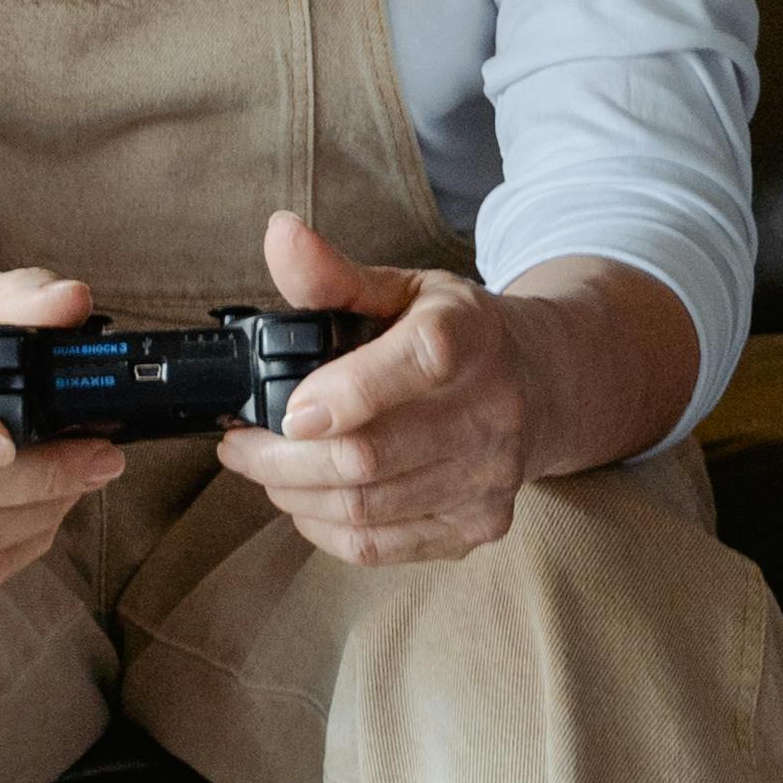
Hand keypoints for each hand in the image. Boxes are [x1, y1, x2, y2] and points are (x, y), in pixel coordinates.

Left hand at [209, 212, 552, 565]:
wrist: (543, 387)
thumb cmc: (458, 333)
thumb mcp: (404, 289)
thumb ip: (334, 273)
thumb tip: (279, 233)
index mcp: (471, 337)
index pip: (415, 364)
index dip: (343, 393)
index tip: (286, 411)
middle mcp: (491, 412)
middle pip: (370, 456)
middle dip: (282, 458)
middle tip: (239, 444)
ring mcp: (488, 479)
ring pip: (367, 509)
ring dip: (295, 494)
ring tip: (264, 468)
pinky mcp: (478, 527)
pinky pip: (382, 548)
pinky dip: (326, 529)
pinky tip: (305, 501)